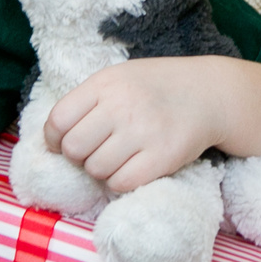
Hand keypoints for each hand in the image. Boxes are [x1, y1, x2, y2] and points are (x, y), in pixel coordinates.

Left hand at [44, 58, 237, 193]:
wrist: (208, 94)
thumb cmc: (154, 88)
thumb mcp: (118, 78)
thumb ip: (86, 101)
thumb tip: (52, 137)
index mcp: (106, 83)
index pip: (58, 120)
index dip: (53, 139)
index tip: (62, 144)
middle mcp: (122, 106)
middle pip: (74, 148)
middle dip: (78, 156)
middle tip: (94, 152)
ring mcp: (143, 132)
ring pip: (95, 169)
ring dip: (101, 170)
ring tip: (117, 157)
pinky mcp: (162, 157)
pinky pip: (120, 183)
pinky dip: (119, 181)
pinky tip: (131, 168)